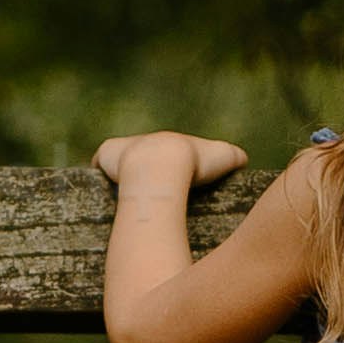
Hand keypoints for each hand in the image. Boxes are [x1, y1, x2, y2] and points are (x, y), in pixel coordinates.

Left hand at [94, 129, 249, 198]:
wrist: (166, 163)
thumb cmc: (196, 163)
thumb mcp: (225, 157)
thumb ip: (235, 158)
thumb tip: (244, 160)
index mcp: (169, 143)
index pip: (167, 156)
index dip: (168, 170)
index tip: (170, 186)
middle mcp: (145, 141)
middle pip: (140, 159)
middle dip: (142, 174)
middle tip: (147, 197)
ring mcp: (123, 149)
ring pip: (118, 163)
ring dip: (119, 177)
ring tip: (125, 201)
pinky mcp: (106, 156)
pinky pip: (99, 167)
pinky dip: (100, 178)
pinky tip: (105, 195)